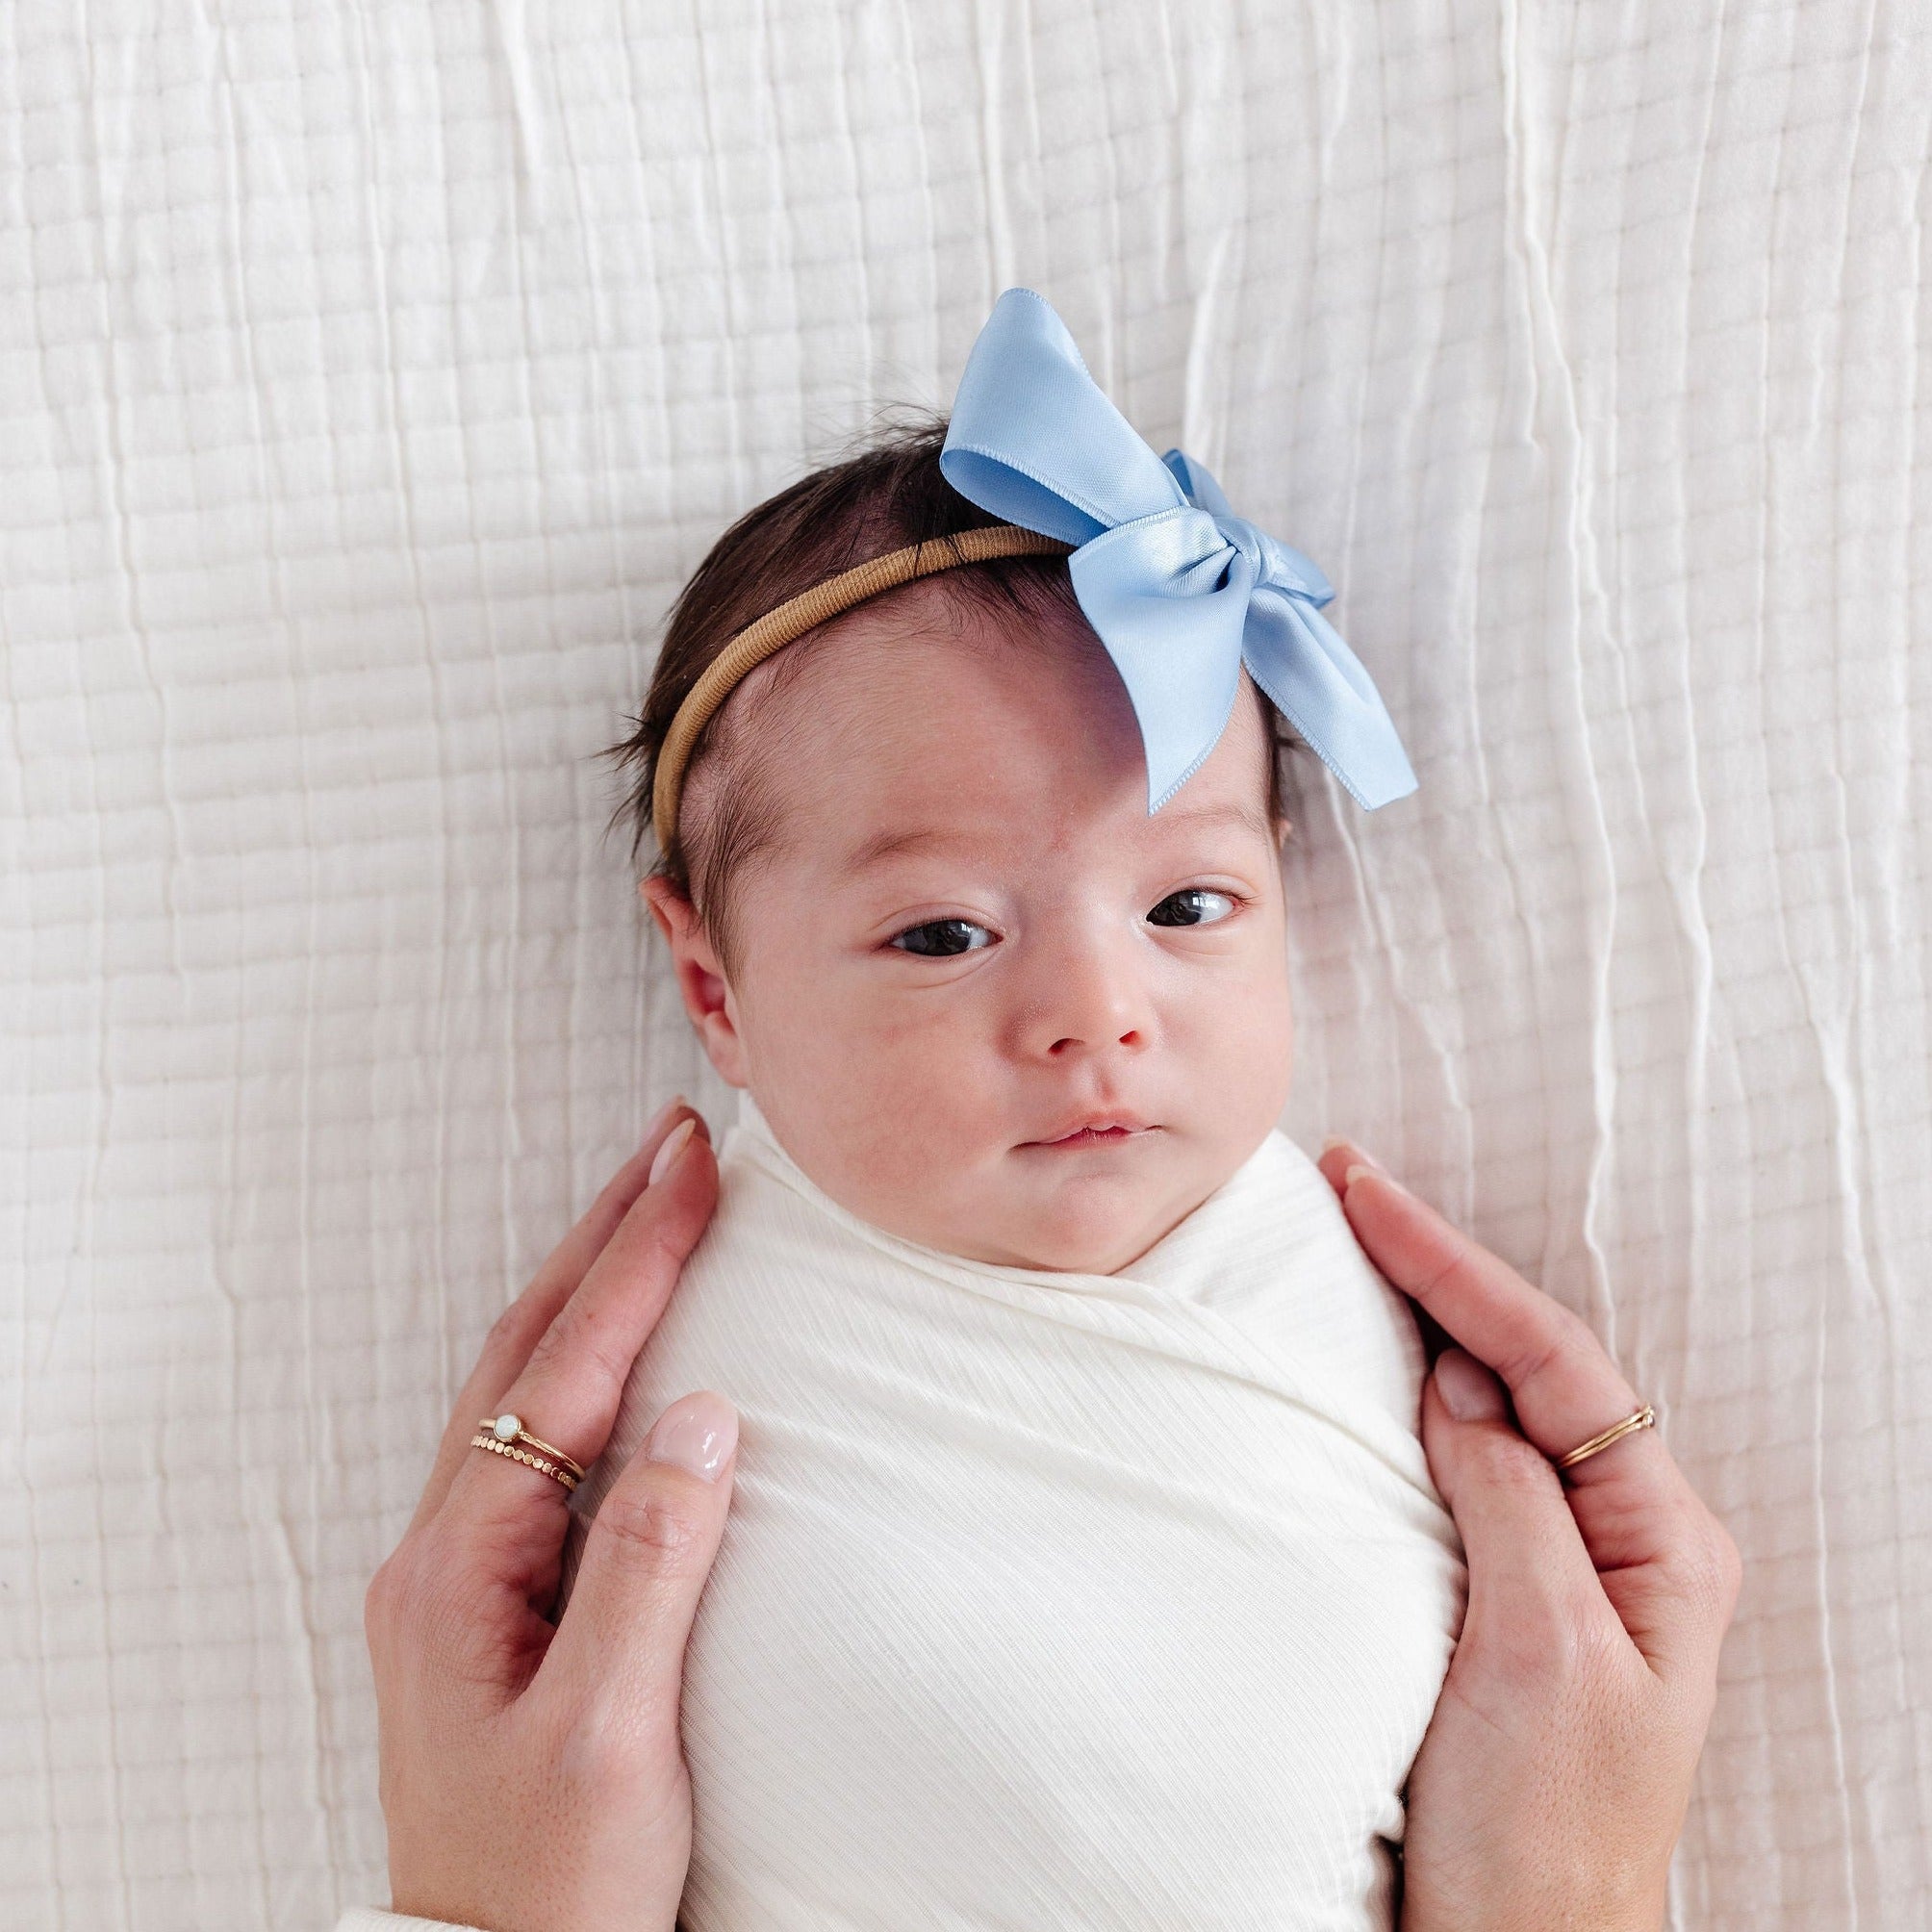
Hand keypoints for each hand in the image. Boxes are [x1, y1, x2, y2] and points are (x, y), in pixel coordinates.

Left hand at [364, 1099, 736, 1931]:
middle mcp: (446, 1546)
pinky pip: (535, 1434)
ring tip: (649, 1203)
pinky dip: (583, 1354)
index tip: (690, 1168)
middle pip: (528, 1349)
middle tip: (670, 1141)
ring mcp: (460, 1568)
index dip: (633, 1262)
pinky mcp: (491, 1592)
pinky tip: (618, 1338)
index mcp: (464, 1566)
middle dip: (603, 1235)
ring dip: (589, 1281)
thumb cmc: (553, 1885)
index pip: (563, 1375)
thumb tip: (700, 1413)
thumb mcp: (613, 1737)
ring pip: (524, 1382)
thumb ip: (653, 1567)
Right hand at [1317, 1139, 1741, 1931]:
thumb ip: (1509, 1498)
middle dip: (1442, 1270)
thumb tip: (1463, 1381)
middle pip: (1531, 1363)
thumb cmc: (1541, 1834)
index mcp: (1659, 1540)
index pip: (1550, 1360)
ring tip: (1364, 1245)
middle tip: (1353, 1187)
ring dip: (1432, 1322)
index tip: (1368, 1193)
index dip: (1453, 1266)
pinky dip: (1419, 1401)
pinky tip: (1386, 1372)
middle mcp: (1626, 1537)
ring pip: (1501, 1406)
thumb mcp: (1537, 1653)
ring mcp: (1572, 1565)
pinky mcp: (1515, 1597)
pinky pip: (1472, 1467)